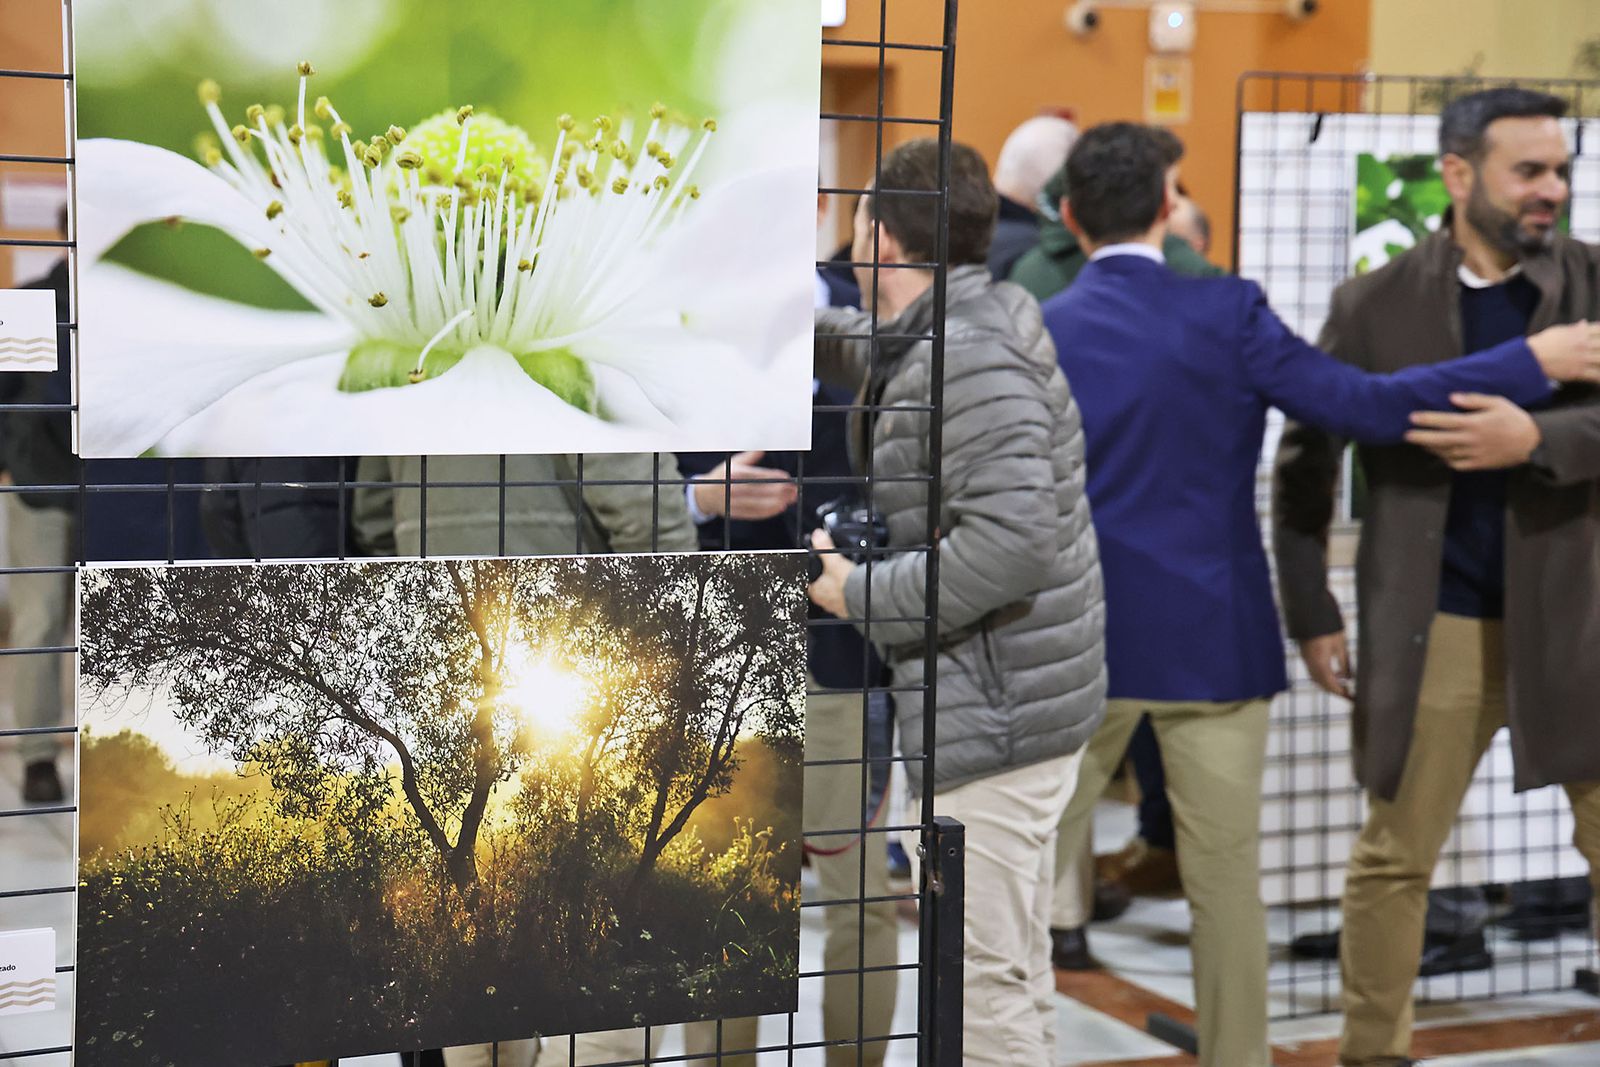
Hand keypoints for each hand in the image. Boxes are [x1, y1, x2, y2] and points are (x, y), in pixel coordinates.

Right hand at [691, 451, 797, 520]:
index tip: (786, 477)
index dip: (773, 477)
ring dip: (777, 502)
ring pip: (758, 504)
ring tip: (790, 500)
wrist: (704, 494)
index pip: (757, 476)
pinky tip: (779, 508)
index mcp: (734, 474)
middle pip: (760, 491)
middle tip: (793, 490)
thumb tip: (763, 449)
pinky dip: (768, 512)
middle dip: (779, 491)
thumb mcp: (732, 462)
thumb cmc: (722, 475)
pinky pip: (754, 514)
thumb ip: (750, 457)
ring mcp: (733, 503)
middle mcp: (733, 489)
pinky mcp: (735, 513)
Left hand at [807, 528, 854, 617]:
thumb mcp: (834, 560)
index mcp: (816, 591)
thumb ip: (824, 546)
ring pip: (833, 598)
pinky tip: (853, 590)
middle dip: (826, 583)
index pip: (808, 584)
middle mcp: (824, 601)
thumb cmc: (847, 584)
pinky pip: (845, 603)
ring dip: (837, 591)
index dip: (811, 577)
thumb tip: (817, 535)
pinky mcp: (848, 610)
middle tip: (832, 575)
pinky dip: (847, 596)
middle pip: (821, 591)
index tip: (815, 572)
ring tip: (844, 581)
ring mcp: (836, 607)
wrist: (864, 598)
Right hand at [1299, 632, 1352, 698]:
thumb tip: (1348, 678)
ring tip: (1342, 686)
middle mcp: (1310, 662)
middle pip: (1321, 683)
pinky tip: (1334, 674)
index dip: (1340, 692)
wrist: (1310, 611)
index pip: (1330, 683)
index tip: (1350, 697)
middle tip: (1348, 695)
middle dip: (1334, 691)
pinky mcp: (1305, 654)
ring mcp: (1305, 658)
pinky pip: (1313, 671)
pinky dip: (1323, 676)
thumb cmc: (1328, 626)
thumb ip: (1344, 662)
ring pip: (1316, 678)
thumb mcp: (1340, 644)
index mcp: (1320, 661)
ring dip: (1328, 684)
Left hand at [1405, 393, 1540, 470]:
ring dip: (1431, 448)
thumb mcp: (1497, 403)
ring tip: (1420, 443)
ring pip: (1445, 453)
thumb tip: (1453, 398)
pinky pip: (1457, 464)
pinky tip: (1440, 454)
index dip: (1427, 419)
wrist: (1533, 442)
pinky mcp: (1478, 464)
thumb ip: (1474, 400)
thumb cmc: (1513, 419)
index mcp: (1474, 423)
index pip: (1445, 421)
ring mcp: (1474, 454)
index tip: (1412, 417)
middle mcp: (1471, 440)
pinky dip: (1446, 460)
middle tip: (1406, 435)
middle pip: (1439, 439)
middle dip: (1420, 437)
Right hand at [1527, 320, 1599, 382]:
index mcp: (1580, 333)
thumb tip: (1583, 323)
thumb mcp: (1558, 330)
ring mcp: (1582, 359)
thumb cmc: (1542, 343)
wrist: (1532, 358)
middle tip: (1599, 351)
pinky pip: (1595, 375)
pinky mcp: (1578, 372)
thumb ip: (1573, 328)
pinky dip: (1599, 378)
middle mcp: (1584, 345)